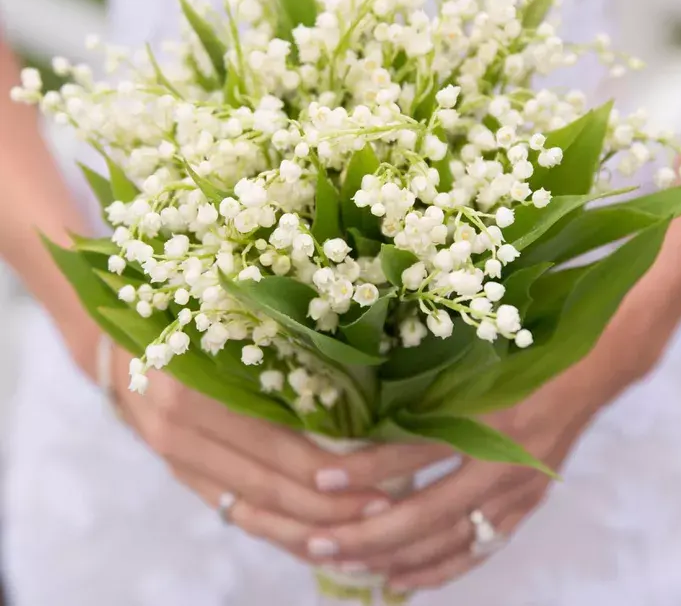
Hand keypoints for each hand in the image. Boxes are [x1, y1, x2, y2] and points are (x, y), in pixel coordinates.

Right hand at [108, 345, 397, 560]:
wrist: (118, 337)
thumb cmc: (186, 313)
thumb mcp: (227, 316)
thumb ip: (279, 345)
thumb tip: (359, 373)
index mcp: (196, 388)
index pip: (279, 447)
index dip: (333, 469)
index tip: (383, 477)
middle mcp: (182, 433)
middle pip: (270, 488)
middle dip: (334, 507)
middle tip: (387, 510)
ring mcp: (179, 462)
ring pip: (254, 514)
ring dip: (311, 531)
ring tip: (362, 537)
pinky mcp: (183, 477)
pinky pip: (236, 515)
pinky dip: (279, 534)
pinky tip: (316, 542)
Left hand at [302, 364, 607, 591]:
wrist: (586, 372)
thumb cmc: (523, 356)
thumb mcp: (475, 362)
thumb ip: (430, 389)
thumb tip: (367, 411)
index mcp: (486, 417)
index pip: (413, 451)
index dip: (366, 468)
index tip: (320, 479)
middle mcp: (501, 462)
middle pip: (425, 512)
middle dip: (368, 533)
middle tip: (320, 544)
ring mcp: (517, 491)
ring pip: (448, 541)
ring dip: (395, 557)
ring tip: (348, 565)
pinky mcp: (526, 506)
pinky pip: (479, 550)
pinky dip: (439, 569)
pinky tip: (402, 578)